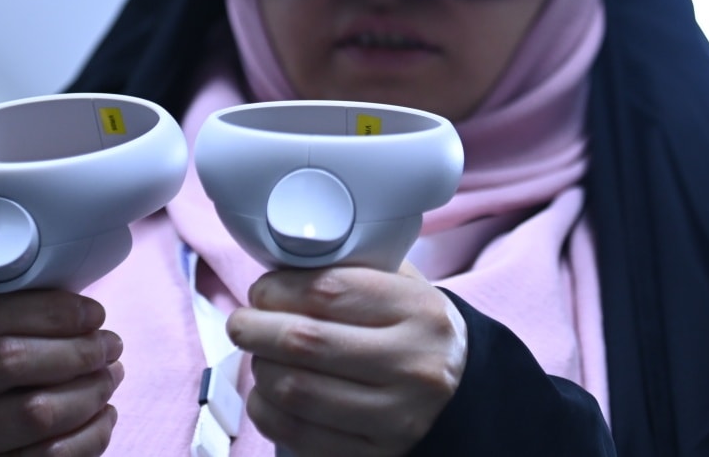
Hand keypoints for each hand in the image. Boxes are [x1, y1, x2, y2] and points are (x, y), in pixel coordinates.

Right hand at [0, 285, 123, 456]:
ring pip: (32, 416)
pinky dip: (86, 437)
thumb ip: (19, 301)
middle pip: (10, 363)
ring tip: (109, 377)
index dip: (53, 313)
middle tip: (112, 346)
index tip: (96, 315)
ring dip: (88, 394)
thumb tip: (90, 316)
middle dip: (77, 353)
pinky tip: (101, 414)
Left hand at [227, 262, 467, 456]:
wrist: (466, 395)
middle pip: (306, 341)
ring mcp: (395, 416)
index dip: (280, 289)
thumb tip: (280, 269)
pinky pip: (299, 434)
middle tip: (241, 322)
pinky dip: (268, 411)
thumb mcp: (406, 289)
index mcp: (419, 311)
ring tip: (260, 356)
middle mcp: (412, 364)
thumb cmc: (419, 333)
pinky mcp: (375, 454)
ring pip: (296, 390)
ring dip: (261, 369)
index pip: (330, 291)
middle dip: (256, 329)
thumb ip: (354, 272)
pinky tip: (267, 393)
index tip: (262, 290)